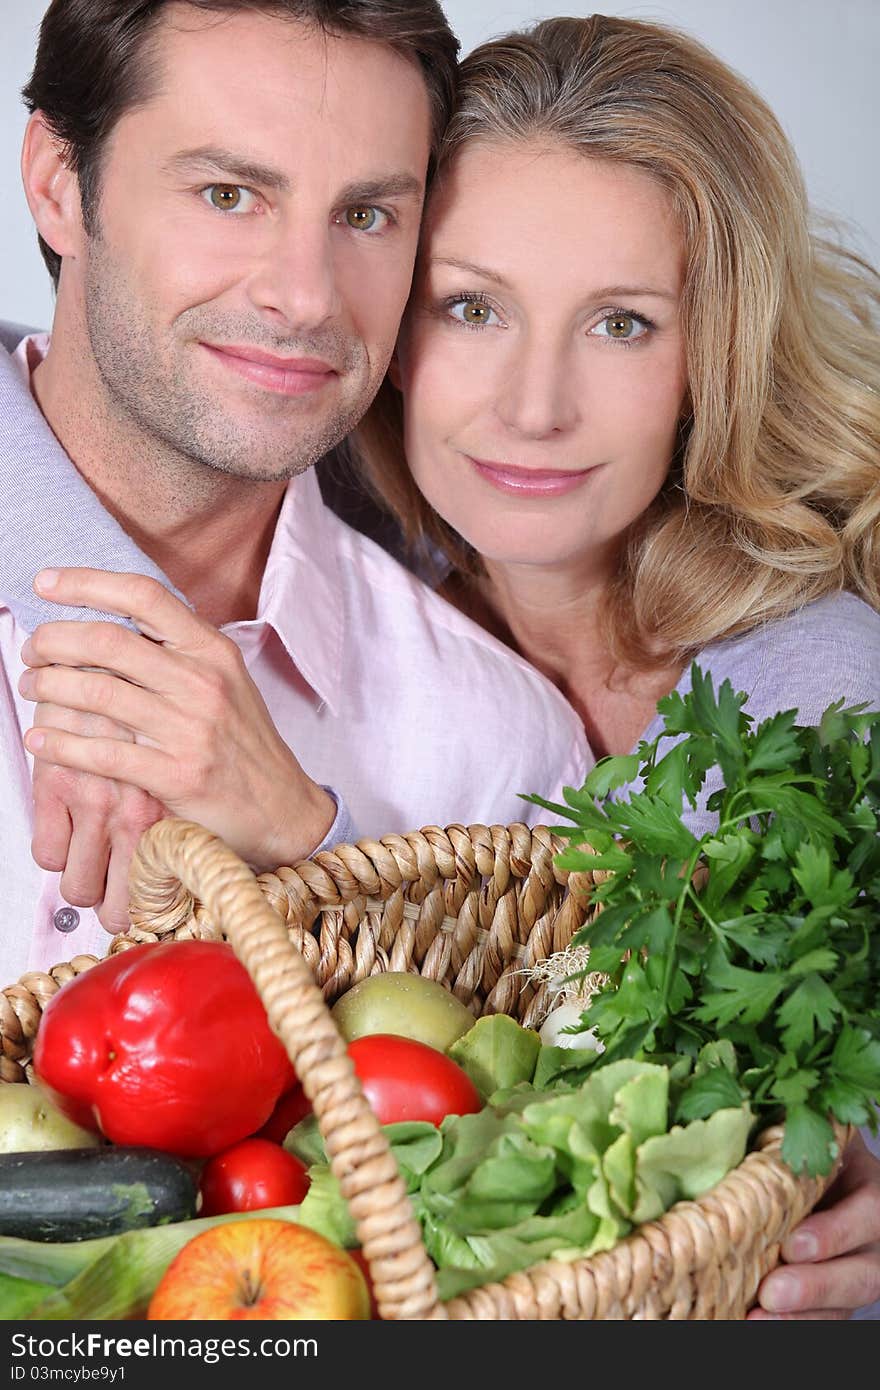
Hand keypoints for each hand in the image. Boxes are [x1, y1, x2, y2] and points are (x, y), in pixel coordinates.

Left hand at [19, 568, 336, 869]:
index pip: (144, 595)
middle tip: (32, 650)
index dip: (86, 582)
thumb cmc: (243, 741)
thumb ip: (178, 649)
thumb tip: (112, 618)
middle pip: (108, 640)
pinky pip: (102, 753)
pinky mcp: (176, 775)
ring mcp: (190, 729)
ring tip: (33, 686)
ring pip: (98, 691)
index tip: (46, 583)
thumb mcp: (226, 680)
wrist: (282, 807)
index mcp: (213, 650)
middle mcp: (203, 682)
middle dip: (53, 640)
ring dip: (49, 686)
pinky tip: (39, 738)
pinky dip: (60, 743)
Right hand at [30, 701, 166, 933]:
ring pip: (78, 889)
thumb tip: (183, 851)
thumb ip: (179, 798)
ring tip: (87, 869)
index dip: (154, 908)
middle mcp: (137, 812)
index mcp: (173, 807)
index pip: (166, 892)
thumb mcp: (183, 757)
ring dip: (82, 886)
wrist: (114, 662)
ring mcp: (94, 805)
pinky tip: (63, 838)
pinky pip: (48, 854)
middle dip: (115, 910)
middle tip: (114, 894)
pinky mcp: (55, 791)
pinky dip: (54, 854)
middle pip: (120, 908)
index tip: (149, 908)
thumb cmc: (157, 710)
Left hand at [749, 1131, 879, 1318]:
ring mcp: (860, 1273)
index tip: (792, 1245)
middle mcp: (875, 1237)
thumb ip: (788, 1141)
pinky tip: (757, 1325)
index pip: (866, 1214)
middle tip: (771, 1293)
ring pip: (845, 1306)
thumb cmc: (804, 1149)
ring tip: (757, 1321)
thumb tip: (735, 1132)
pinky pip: (828, 1321)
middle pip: (861, 1274)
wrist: (821, 1172)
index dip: (832, 1234)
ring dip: (801, 1317)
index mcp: (871, 1188)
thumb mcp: (807, 1135)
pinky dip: (794, 1325)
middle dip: (815, 1287)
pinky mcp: (841, 1300)